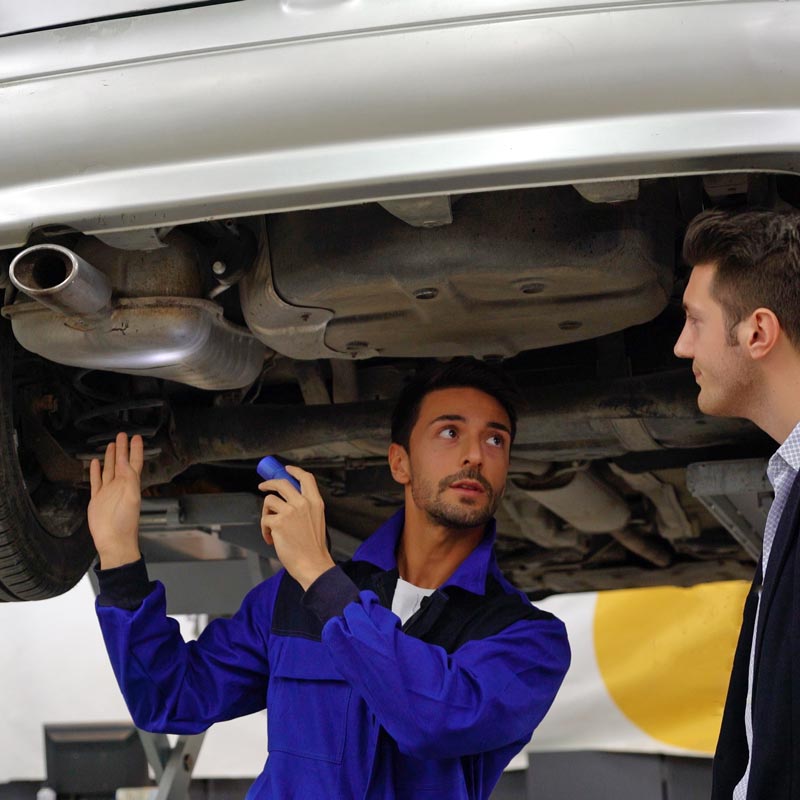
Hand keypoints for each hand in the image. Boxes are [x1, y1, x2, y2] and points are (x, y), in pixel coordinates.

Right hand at [87, 433, 144, 569]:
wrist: (113, 541)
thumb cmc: (126, 522)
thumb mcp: (132, 497)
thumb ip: (130, 479)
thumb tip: (125, 462)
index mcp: (131, 484)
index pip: (134, 462)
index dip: (135, 450)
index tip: (136, 437)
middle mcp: (120, 486)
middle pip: (121, 462)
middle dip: (122, 449)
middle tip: (122, 434)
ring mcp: (108, 492)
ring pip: (109, 469)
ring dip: (111, 457)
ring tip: (111, 445)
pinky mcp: (97, 499)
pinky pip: (96, 481)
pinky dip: (96, 472)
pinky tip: (95, 463)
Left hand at [259, 465, 333, 590]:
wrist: (313, 564)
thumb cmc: (313, 548)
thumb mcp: (317, 521)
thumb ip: (305, 509)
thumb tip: (286, 503)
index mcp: (316, 502)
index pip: (306, 478)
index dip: (294, 471)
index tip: (286, 469)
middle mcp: (303, 503)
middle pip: (282, 483)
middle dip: (269, 483)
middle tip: (263, 487)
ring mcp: (290, 512)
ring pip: (269, 501)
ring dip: (266, 514)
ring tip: (270, 528)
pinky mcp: (278, 522)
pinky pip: (264, 519)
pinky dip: (264, 530)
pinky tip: (271, 539)